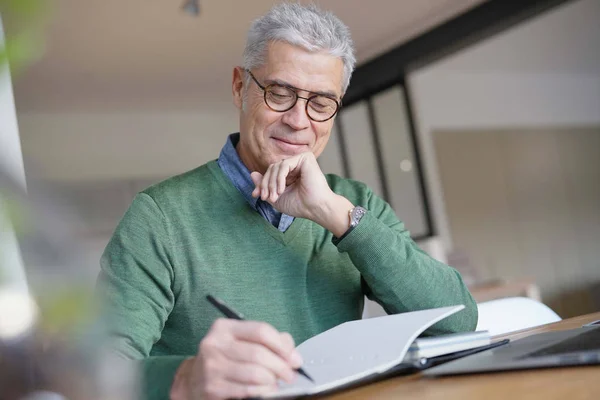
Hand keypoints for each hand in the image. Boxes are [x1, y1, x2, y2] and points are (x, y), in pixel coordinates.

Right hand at [170, 319, 302, 399]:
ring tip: (277, 383)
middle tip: (290, 375)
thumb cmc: (226, 359)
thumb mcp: (243, 343)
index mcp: (224, 328)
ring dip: (272, 380)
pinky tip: (266, 390)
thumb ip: (269, 341)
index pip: (260, 331)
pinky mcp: (212, 387)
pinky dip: (262, 391)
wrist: (195, 381)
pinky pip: (247, 389)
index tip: (295, 359)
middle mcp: (214, 344)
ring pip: (254, 373)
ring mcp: (211, 366)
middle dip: (281, 366)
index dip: (282, 346)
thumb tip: (291, 352)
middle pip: (259, 353)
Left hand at [250, 152, 353, 235]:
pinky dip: (279, 178)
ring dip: (271, 183)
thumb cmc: (300, 205)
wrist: (316, 208)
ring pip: (276, 166)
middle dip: (265, 184)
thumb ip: (265, 186)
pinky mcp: (305, 158)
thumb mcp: (276, 197)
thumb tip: (252, 173)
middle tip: (265, 197)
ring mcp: (301, 160)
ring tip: (274, 196)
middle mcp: (296, 164)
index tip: (256, 196)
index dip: (261, 183)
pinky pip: (284, 164)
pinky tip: (281, 189)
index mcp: (291, 173)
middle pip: (272, 168)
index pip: (271, 172)